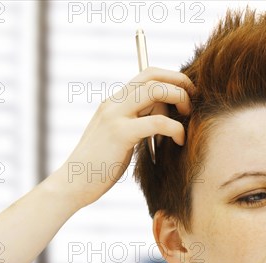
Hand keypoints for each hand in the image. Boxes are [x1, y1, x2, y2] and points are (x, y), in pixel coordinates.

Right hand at [61, 66, 194, 206]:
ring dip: (179, 100)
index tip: (187, 95)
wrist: (72, 184)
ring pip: (156, 91)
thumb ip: (136, 123)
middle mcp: (113, 103)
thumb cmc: (98, 167)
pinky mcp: (121, 134)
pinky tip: (179, 141)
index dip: (171, 79)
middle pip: (153, 75)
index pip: (147, 75)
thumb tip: (164, 116)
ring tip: (187, 120)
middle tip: (193, 103)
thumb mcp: (119, 138)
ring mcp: (115, 116)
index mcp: (113, 102)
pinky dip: (175, 128)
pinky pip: (158, 122)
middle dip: (180, 83)